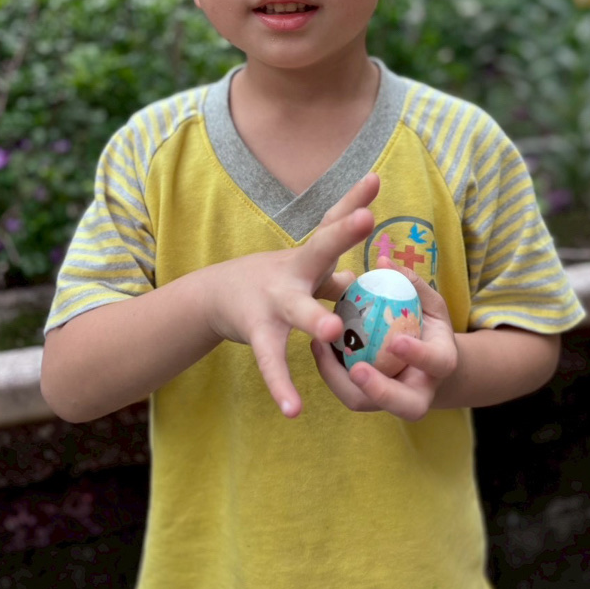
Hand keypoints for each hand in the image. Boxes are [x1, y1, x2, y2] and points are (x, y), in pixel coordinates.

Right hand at [206, 173, 379, 417]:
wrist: (213, 296)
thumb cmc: (272, 281)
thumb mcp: (303, 272)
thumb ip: (334, 274)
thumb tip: (361, 279)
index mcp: (309, 256)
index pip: (335, 223)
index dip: (355, 200)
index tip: (376, 178)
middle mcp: (292, 271)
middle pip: (320, 248)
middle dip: (343, 233)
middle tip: (368, 217)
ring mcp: (273, 301)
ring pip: (297, 310)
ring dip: (314, 318)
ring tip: (330, 330)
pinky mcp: (259, 333)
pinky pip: (272, 362)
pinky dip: (282, 386)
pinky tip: (294, 410)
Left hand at [311, 256, 458, 421]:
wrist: (427, 363)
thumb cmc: (428, 325)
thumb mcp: (428, 302)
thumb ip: (411, 284)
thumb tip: (383, 261)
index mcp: (442, 363)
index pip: (436, 362)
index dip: (418, 355)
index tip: (396, 341)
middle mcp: (421, 391)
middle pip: (405, 406)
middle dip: (378, 390)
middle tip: (356, 369)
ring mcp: (393, 401)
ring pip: (364, 402)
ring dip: (339, 380)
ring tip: (321, 347)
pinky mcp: (369, 400)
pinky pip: (347, 393)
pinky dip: (330, 373)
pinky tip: (319, 347)